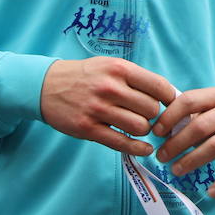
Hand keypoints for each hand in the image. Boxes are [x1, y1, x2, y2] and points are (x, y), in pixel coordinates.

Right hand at [40, 57, 173, 156]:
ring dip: (144, 131)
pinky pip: (121, 143)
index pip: (159, 86)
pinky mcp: (88, 128)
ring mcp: (98, 109)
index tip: (168, 104)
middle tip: (148, 117)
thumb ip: (136, 78)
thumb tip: (168, 95)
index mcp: (119, 69)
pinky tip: (145, 149)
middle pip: (151, 109)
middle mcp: (110, 87)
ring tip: (138, 127)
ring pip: (140, 127)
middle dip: (154, 116)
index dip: (169, 98)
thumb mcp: (110, 65)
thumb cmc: (85, 76)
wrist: (46, 85)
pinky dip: (138, 148)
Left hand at [152, 89, 214, 198]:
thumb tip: (160, 132)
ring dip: (192, 161)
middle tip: (161, 157)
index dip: (169, 117)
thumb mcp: (209, 111)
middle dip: (176, 144)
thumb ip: (188, 117)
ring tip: (176, 170)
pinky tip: (211, 192)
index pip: (189, 101)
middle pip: (200, 126)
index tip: (156, 133)